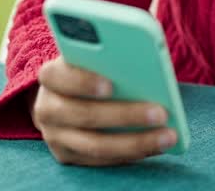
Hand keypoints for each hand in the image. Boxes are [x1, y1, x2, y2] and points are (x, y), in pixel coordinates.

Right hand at [31, 57, 177, 165]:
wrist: (67, 96)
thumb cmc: (92, 69)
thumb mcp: (94, 57)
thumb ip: (111, 55)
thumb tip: (146, 59)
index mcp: (51, 75)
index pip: (59, 76)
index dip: (83, 81)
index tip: (112, 85)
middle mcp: (47, 107)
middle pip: (84, 115)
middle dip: (125, 115)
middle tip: (161, 113)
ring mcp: (55, 136)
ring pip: (95, 145)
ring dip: (136, 142)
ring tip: (168, 136)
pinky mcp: (67, 156)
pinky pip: (101, 160)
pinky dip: (131, 153)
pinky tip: (157, 145)